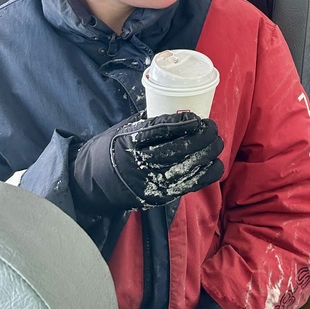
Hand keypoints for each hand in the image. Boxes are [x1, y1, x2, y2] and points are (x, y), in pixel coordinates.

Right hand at [72, 113, 223, 213]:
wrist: (93, 183)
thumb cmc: (112, 149)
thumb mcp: (125, 129)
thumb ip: (150, 122)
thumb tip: (181, 113)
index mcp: (130, 142)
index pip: (160, 130)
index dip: (182, 123)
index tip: (196, 117)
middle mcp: (141, 163)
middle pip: (179, 149)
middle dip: (202, 137)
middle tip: (212, 127)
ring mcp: (152, 182)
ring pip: (188, 167)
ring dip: (208, 153)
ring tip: (216, 141)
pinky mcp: (160, 196)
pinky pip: (190, 185)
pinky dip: (207, 173)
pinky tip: (215, 163)